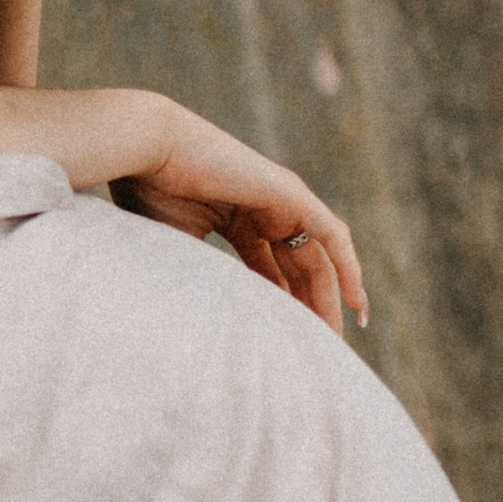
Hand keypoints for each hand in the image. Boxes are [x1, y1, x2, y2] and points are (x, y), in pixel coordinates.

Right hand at [116, 111, 365, 329]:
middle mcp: (263, 207)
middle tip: (315, 352)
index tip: (284, 344)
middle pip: (298, 268)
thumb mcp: (176, 249)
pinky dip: (348, 269)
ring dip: (328, 298)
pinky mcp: (291, 194)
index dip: (279, 305)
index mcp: (235, 216)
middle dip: (308, 309)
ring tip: (333, 340)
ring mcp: (281, 198)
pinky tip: (356, 302)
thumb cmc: (146, 193)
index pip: (269, 269)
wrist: (148, 149)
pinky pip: (332, 237)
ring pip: (318, 258)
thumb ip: (201, 281)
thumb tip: (207, 332)